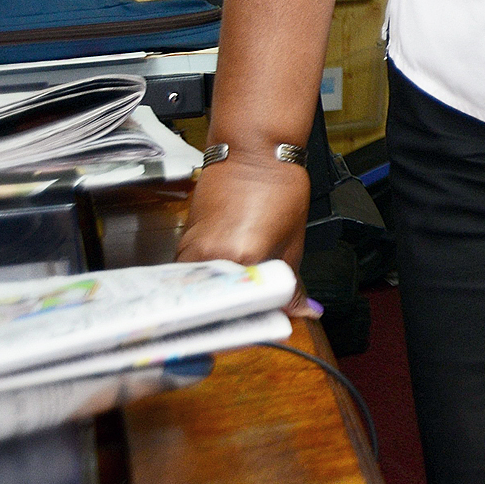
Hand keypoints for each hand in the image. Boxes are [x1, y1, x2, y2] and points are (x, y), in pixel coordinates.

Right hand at [173, 156, 310, 312]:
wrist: (254, 155)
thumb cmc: (277, 188)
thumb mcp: (293, 241)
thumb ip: (292, 285)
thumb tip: (302, 312)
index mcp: (242, 258)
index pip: (244, 310)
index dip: (256, 325)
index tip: (266, 329)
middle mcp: (210, 258)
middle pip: (218, 307)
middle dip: (236, 318)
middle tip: (254, 322)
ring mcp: (190, 253)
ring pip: (202, 296)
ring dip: (220, 304)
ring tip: (240, 307)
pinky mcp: (182, 245)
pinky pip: (192, 279)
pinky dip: (208, 287)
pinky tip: (224, 288)